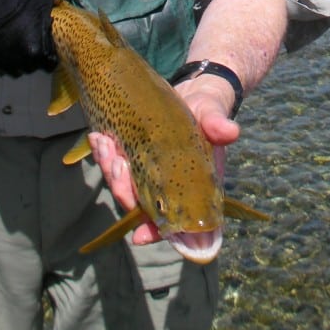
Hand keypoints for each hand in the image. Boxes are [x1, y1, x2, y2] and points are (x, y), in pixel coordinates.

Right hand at [0, 0, 55, 75]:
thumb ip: (47, 17)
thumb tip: (53, 24)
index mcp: (35, 46)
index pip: (49, 63)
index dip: (49, 54)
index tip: (45, 46)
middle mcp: (17, 60)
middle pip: (32, 67)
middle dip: (32, 56)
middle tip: (28, 40)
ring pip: (14, 70)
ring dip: (16, 59)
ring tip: (12, 42)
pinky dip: (0, 58)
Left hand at [88, 77, 239, 244]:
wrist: (194, 93)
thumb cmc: (208, 109)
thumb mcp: (213, 113)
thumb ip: (218, 124)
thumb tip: (231, 131)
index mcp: (194, 188)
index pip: (176, 222)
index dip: (157, 232)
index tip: (139, 236)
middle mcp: (169, 187)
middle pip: (140, 206)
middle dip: (123, 189)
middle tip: (116, 163)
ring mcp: (150, 173)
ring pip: (123, 187)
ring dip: (110, 169)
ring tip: (104, 143)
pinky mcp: (136, 157)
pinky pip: (115, 166)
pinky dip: (105, 155)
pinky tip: (98, 137)